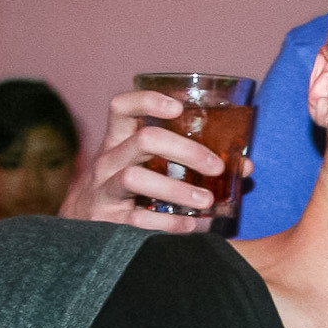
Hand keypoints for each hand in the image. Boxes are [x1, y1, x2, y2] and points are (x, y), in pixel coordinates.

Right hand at [61, 89, 248, 230]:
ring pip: (136, 178)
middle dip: (186, 150)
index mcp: (119, 141)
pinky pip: (139, 219)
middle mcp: (108, 160)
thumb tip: (244, 166)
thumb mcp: (148, 167)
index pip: (121, 107)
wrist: (83, 226)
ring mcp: (104, 190)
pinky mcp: (107, 220)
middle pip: (144, 140)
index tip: (179, 108)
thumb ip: (191, 162)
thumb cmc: (129, 189)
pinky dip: (171, 224)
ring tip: (207, 201)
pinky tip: (193, 226)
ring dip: (178, 189)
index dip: (148, 101)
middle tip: (216, 167)